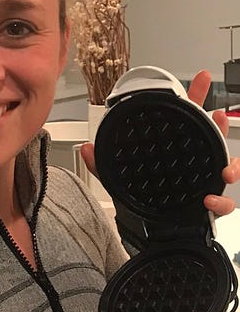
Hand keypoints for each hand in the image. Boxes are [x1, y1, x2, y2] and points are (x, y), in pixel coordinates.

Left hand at [80, 69, 239, 217]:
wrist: (148, 233)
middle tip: (218, 116)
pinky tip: (210, 199)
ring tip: (226, 169)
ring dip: (232, 165)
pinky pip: (224, 202)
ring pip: (227, 166)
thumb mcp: (118, 180)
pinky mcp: (208, 204)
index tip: (201, 79)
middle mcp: (192, 165)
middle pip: (213, 137)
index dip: (196, 97)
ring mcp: (203, 183)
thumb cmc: (140, 203)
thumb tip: (86, 150)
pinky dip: (221, 201)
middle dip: (219, 124)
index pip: (188, 119)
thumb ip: (102, 164)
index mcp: (173, 152)